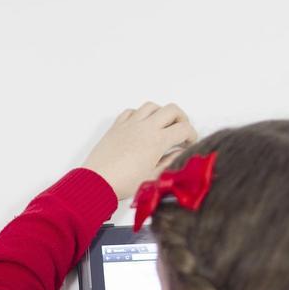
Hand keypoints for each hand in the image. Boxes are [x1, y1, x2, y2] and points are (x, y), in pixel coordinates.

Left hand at [82, 101, 197, 199]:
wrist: (96, 182)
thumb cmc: (123, 183)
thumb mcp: (153, 177)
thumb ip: (169, 163)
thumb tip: (179, 154)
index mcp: (157, 140)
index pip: (184, 129)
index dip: (192, 135)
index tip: (190, 143)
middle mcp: (144, 127)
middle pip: (171, 110)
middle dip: (181, 119)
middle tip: (180, 131)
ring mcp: (129, 124)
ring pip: (151, 106)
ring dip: (161, 113)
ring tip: (162, 126)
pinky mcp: (116, 126)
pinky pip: (131, 111)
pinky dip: (140, 114)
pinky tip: (140, 125)